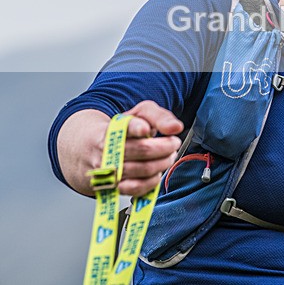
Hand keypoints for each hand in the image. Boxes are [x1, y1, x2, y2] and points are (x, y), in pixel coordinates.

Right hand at [57, 101, 183, 196]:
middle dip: (166, 147)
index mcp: (113, 128)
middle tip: (173, 143)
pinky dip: (152, 181)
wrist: (86, 149)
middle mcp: (107, 149)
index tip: (145, 128)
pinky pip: (136, 188)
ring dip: (163, 163)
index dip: (136, 128)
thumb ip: (160, 117)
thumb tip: (176, 127)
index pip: (125, 127)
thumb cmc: (120, 131)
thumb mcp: (139, 114)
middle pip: (143, 150)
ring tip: (168, 156)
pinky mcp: (110, 187)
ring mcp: (107, 170)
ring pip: (143, 169)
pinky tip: (156, 173)